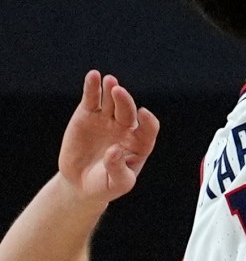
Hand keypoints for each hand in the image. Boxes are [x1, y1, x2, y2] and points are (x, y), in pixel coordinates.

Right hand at [58, 71, 158, 207]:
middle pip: (128, 111)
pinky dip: (92, 88)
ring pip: (112, 101)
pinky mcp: (88, 116)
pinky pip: (92, 99)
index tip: (144, 115)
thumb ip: (118, 169)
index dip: (148, 121)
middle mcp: (126, 127)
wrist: (81, 184)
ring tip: (109, 81)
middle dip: (125, 101)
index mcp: (140, 143)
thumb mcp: (117, 184)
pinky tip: (93, 76)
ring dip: (111, 89)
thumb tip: (114, 151)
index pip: (149, 128)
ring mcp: (107, 120)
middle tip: (118, 92)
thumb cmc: (105, 184)